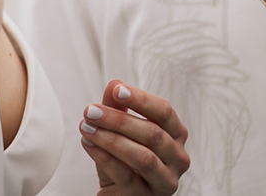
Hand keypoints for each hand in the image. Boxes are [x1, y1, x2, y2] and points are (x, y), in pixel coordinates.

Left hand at [81, 79, 190, 195]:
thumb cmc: (124, 163)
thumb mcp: (119, 133)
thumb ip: (118, 108)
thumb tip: (114, 83)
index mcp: (177, 136)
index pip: (164, 112)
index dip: (141, 100)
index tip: (116, 90)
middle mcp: (178, 158)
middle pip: (153, 133)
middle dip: (119, 119)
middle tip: (91, 110)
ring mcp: (165, 181)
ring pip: (143, 156)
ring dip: (111, 139)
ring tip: (87, 128)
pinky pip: (126, 176)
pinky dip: (105, 158)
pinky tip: (89, 145)